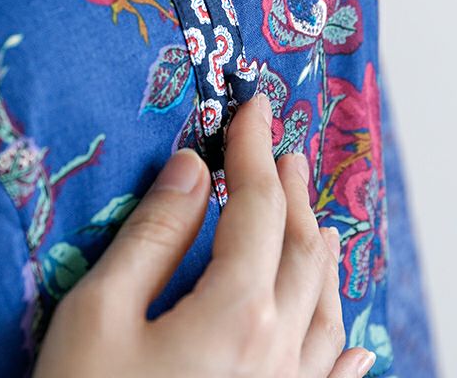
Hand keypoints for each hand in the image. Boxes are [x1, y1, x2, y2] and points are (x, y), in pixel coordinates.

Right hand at [32, 92, 377, 377]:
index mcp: (235, 311)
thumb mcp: (100, 310)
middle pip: (299, 247)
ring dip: (319, 247)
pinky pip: (329, 377)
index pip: (256, 204)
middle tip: (282, 146)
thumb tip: (191, 166)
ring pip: (323, 305)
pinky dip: (342, 343)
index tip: (253, 105)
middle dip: (290, 189)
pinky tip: (356, 343)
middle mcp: (277, 349)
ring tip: (314, 212)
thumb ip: (154, 233)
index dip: (254, 148)